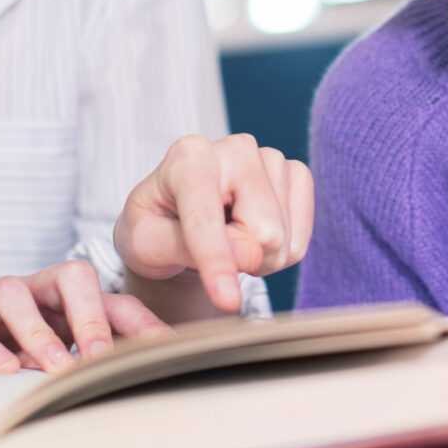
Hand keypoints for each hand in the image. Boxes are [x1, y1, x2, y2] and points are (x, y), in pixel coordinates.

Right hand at [0, 259, 171, 377]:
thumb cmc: (0, 362)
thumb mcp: (49, 369)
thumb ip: (89, 375)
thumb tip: (142, 399)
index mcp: (65, 306)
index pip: (113, 302)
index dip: (141, 324)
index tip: (166, 352)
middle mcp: (31, 295)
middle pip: (69, 276)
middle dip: (90, 315)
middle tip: (101, 357)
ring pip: (13, 293)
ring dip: (37, 330)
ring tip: (52, 367)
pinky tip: (2, 370)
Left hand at [116, 133, 313, 313]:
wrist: (176, 216)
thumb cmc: (155, 228)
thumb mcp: (145, 245)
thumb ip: (186, 248)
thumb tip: (251, 253)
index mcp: (188, 156)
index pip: (207, 217)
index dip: (217, 261)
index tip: (226, 300)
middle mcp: (235, 148)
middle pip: (263, 232)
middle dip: (241, 261)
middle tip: (210, 253)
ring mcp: (270, 157)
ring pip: (283, 238)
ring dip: (258, 258)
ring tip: (229, 241)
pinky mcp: (296, 174)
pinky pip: (301, 238)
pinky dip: (279, 252)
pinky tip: (253, 236)